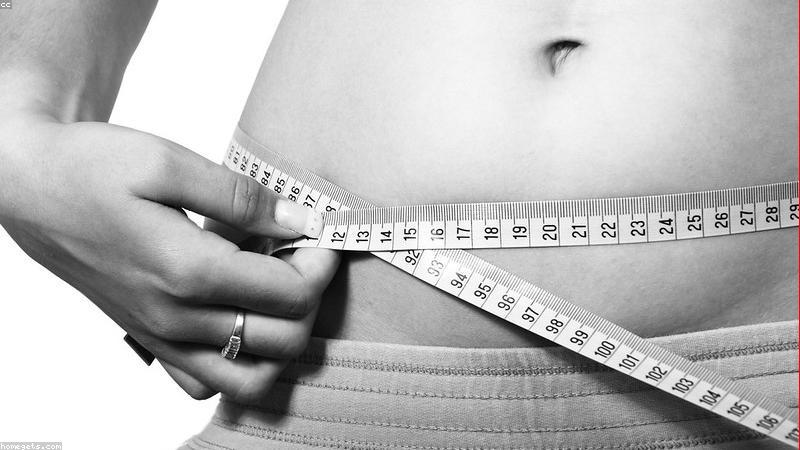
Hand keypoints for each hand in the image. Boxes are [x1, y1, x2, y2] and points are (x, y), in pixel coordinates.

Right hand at [0, 116, 339, 402]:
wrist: (32, 189)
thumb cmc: (93, 168)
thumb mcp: (169, 163)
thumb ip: (242, 198)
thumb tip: (301, 220)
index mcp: (189, 271)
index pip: (291, 294)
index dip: (320, 263)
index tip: (317, 231)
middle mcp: (177, 317)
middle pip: (284, 340)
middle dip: (310, 297)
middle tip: (300, 253)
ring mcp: (163, 337)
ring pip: (252, 377)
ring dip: (283, 338)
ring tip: (276, 288)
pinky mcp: (151, 341)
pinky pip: (207, 382)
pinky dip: (238, 363)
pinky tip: (240, 316)